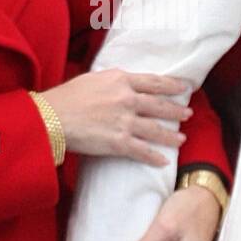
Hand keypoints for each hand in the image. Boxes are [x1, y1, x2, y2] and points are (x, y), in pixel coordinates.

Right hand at [38, 68, 191, 164]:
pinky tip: (163, 161)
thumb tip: (125, 84)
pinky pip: (142, 151)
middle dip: (176, 110)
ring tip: (181, 138)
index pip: (154, 82)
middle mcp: (127, 99)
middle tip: (188, 114)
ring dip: (171, 135)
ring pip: (155, 129)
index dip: (172, 85)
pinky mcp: (118, 142)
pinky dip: (155, 157)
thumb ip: (114, 81)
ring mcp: (124, 121)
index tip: (185, 87)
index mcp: (121, 80)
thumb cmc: (67, 97)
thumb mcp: (94, 79)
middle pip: (159, 105)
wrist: (52, 117)